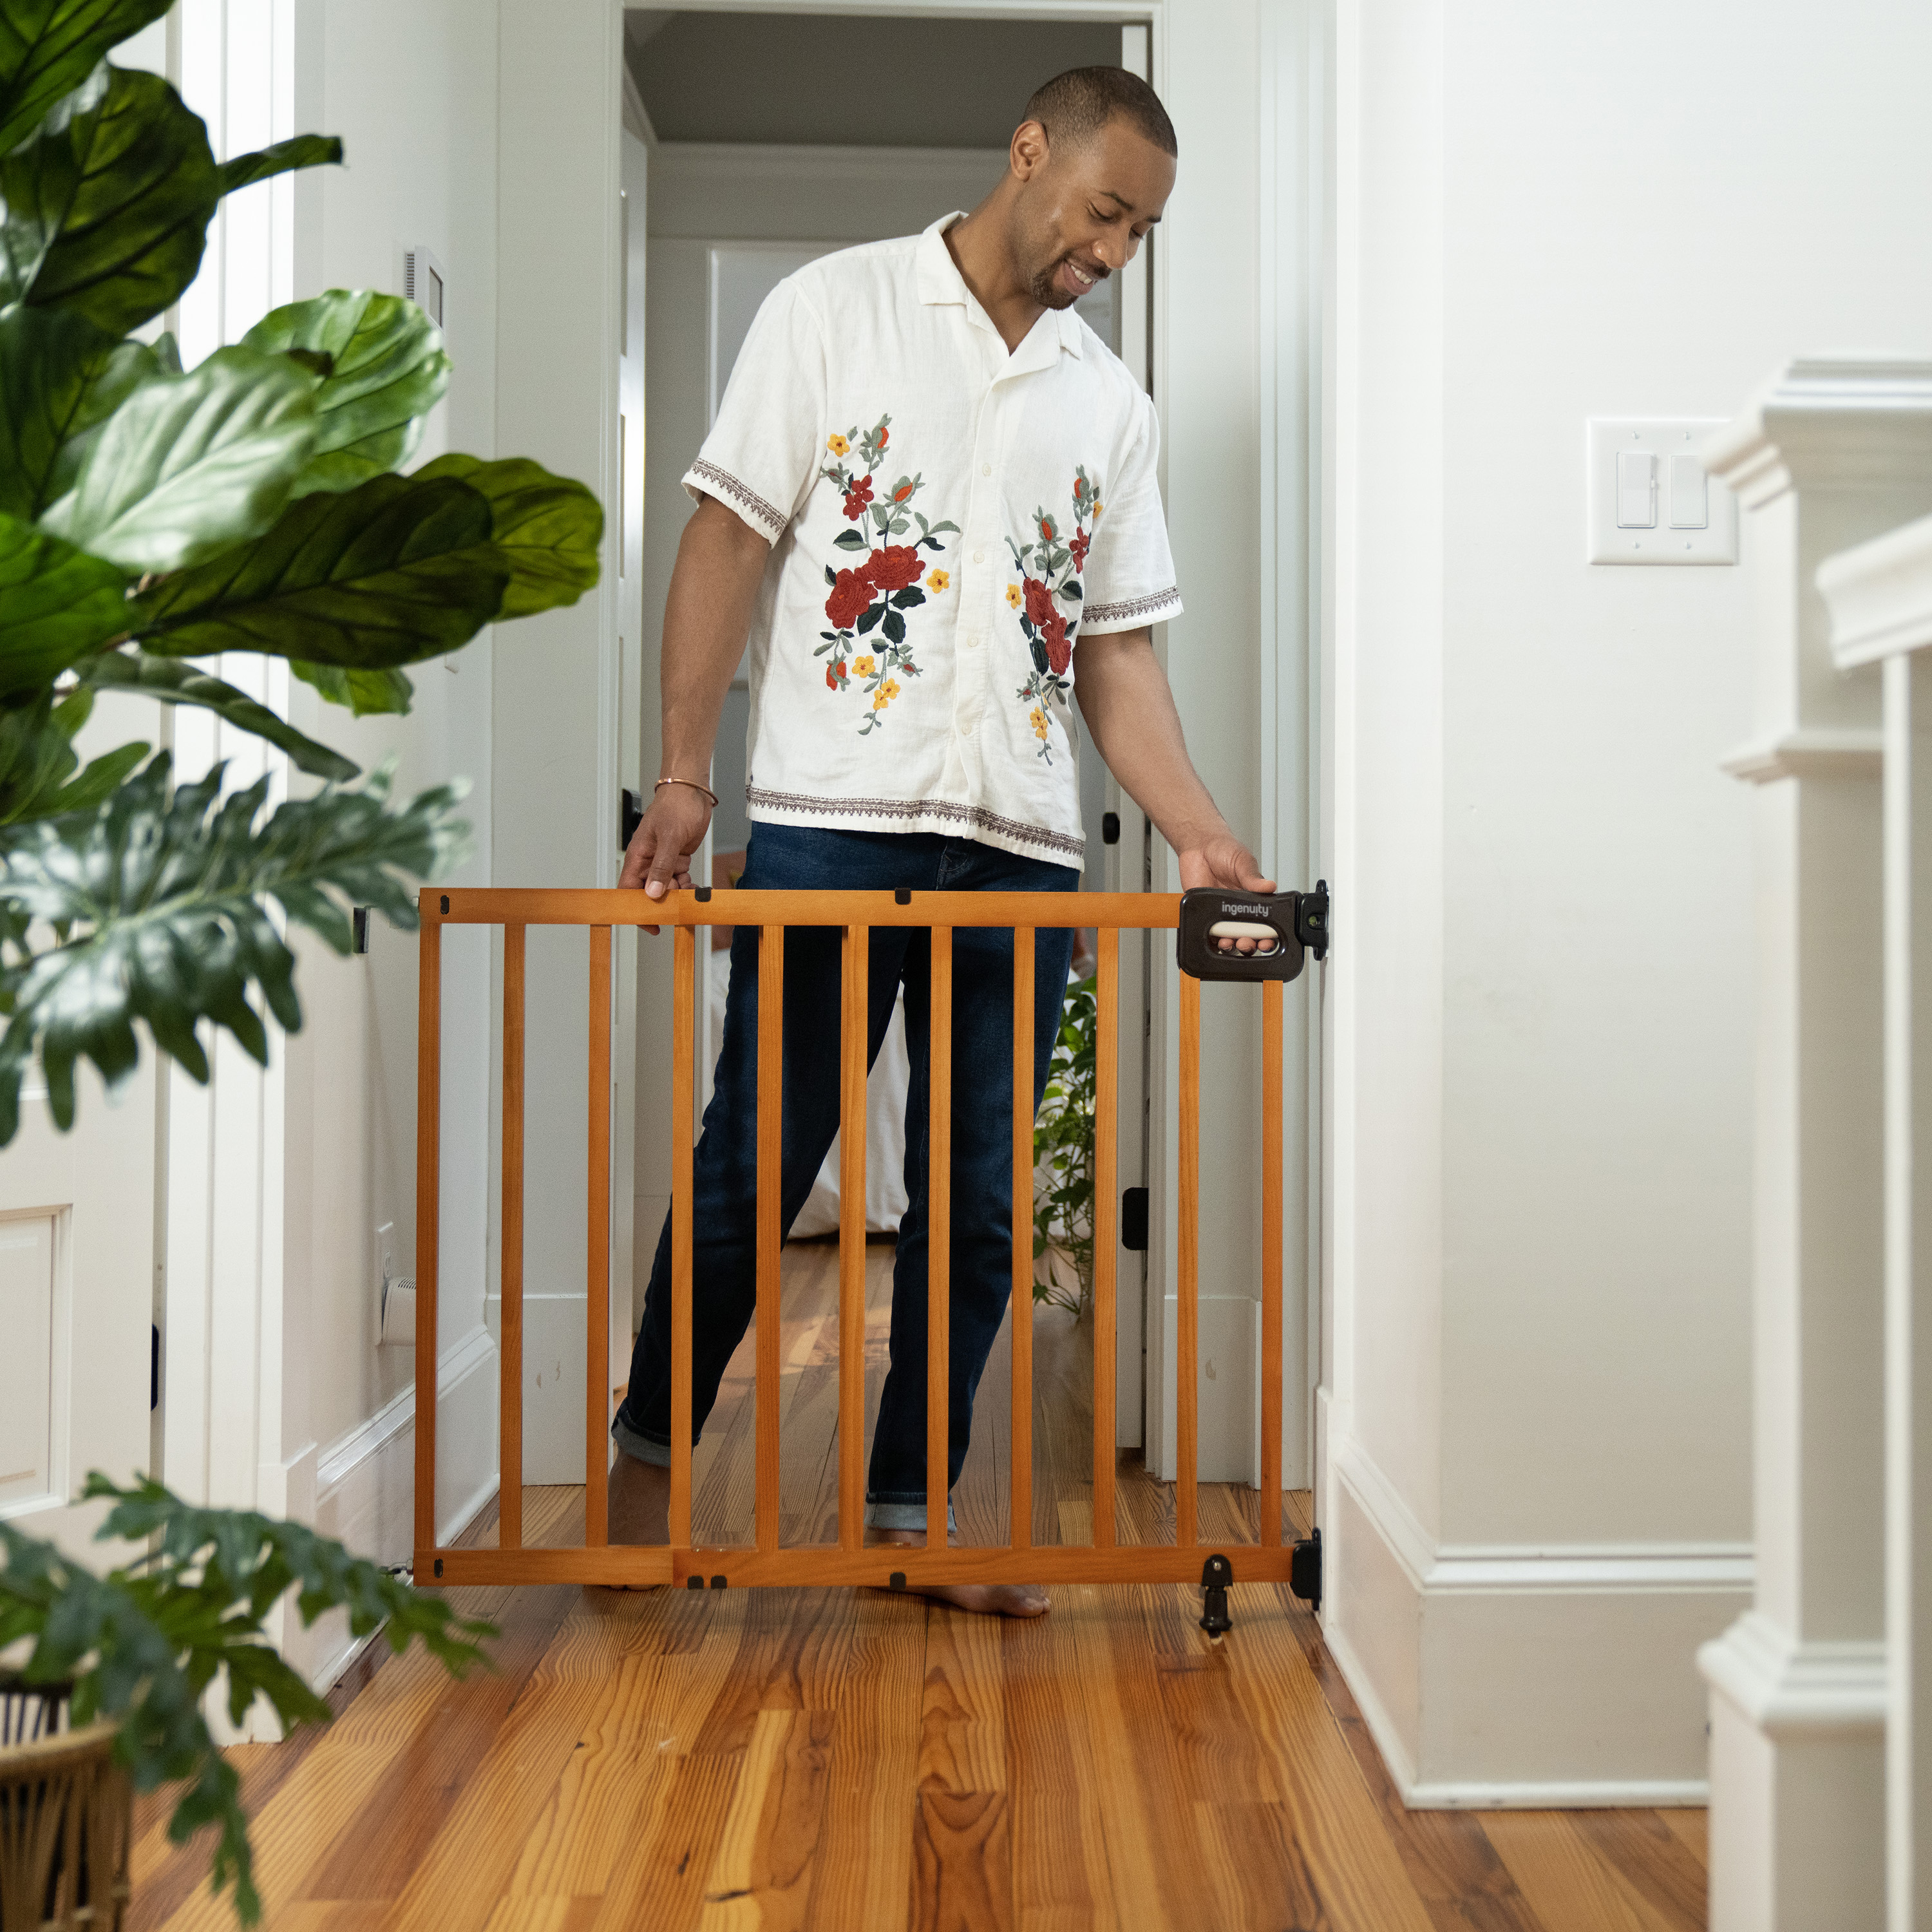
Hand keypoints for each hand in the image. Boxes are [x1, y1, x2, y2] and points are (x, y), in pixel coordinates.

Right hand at [620, 784, 712, 932]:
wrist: (693, 792)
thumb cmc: (676, 806)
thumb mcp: (669, 838)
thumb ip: (661, 866)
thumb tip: (653, 893)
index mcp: (638, 856)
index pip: (628, 889)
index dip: (635, 908)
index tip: (649, 923)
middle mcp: (648, 861)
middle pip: (650, 893)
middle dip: (664, 902)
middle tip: (680, 907)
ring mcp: (663, 861)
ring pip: (667, 888)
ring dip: (680, 894)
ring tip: (691, 893)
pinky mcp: (678, 859)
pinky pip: (680, 880)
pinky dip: (688, 885)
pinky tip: (696, 886)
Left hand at [1177, 832, 1276, 953]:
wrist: (1199, 847)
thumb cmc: (1224, 851)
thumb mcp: (1243, 861)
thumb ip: (1253, 877)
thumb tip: (1269, 886)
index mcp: (1253, 898)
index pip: (1264, 921)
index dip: (1267, 934)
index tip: (1267, 940)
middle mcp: (1238, 909)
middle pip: (1247, 935)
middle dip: (1250, 944)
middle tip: (1247, 943)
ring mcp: (1220, 914)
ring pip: (1229, 939)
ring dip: (1231, 946)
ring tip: (1229, 943)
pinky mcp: (1203, 915)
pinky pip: (1208, 934)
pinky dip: (1211, 942)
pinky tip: (1213, 942)